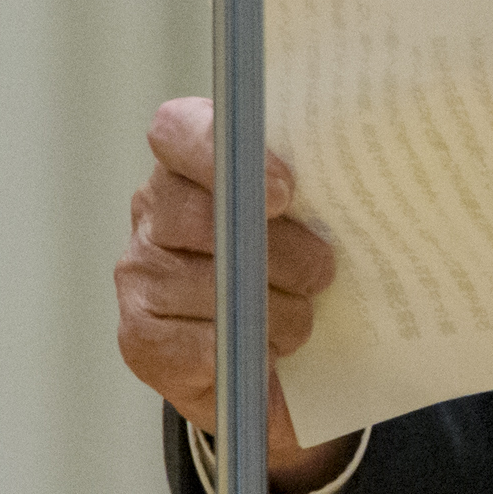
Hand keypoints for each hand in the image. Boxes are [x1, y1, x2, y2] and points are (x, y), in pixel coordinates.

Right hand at [116, 99, 356, 490]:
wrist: (275, 363)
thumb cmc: (301, 268)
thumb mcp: (314, 212)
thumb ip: (314, 182)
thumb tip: (354, 176)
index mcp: (189, 160)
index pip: (178, 130)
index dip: (221, 154)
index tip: (284, 192)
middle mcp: (152, 209)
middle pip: (208, 219)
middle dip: (284, 255)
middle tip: (321, 275)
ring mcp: (138, 273)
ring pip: (217, 290)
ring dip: (278, 314)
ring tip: (295, 320)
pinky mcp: (138, 337)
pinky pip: (204, 347)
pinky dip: (249, 356)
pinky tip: (263, 353)